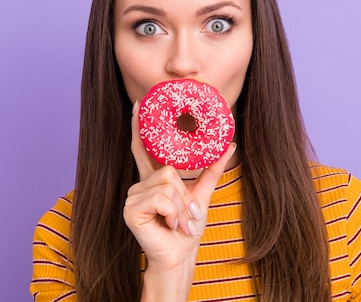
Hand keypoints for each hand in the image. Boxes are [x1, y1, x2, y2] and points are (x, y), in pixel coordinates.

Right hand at [123, 101, 236, 300]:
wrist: (181, 255)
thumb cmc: (188, 228)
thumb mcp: (202, 194)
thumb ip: (212, 169)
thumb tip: (230, 143)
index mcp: (153, 180)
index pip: (143, 149)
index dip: (139, 127)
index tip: (139, 105)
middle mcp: (140, 185)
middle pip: (167, 169)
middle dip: (184, 194)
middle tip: (185, 214)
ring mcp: (133, 197)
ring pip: (166, 183)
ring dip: (180, 206)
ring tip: (178, 222)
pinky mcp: (131, 210)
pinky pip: (161, 197)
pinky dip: (173, 212)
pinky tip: (169, 225)